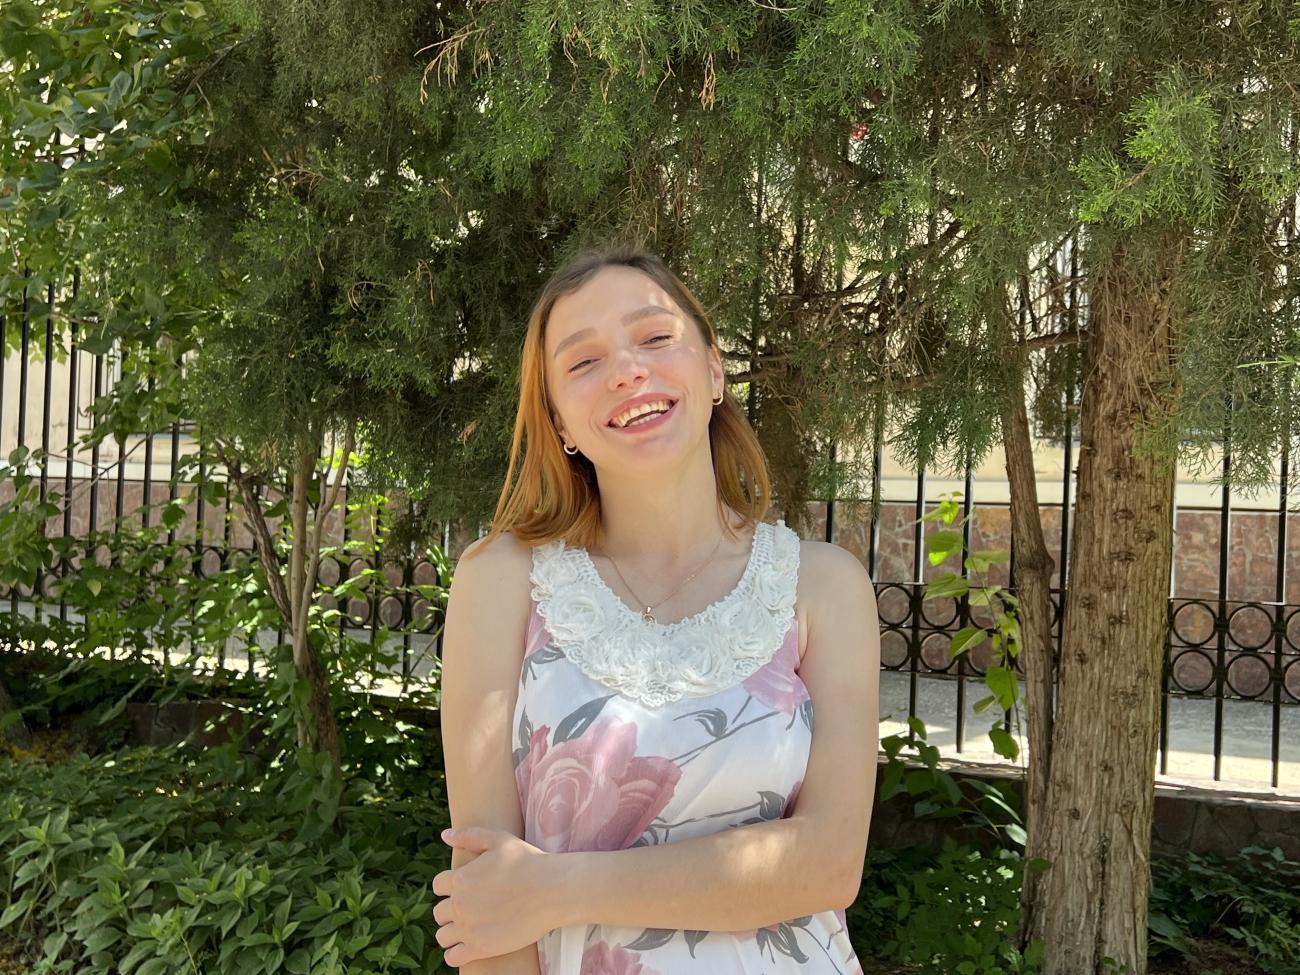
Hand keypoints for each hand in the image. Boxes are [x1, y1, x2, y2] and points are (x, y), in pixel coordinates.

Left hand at [432, 827, 557, 967]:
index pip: (438, 886)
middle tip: (469, 911)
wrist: (552, 890)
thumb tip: (444, 835)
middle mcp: (459, 904)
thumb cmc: (528, 862)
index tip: (464, 891)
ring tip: (468, 931)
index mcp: (460, 879)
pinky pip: (453, 957)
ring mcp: (468, 928)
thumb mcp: (499, 840)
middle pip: (439, 913)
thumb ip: (469, 836)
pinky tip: (469, 948)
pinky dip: (456, 954)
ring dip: (452, 933)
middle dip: (451, 912)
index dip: (449, 888)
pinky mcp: (480, 948)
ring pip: (443, 936)